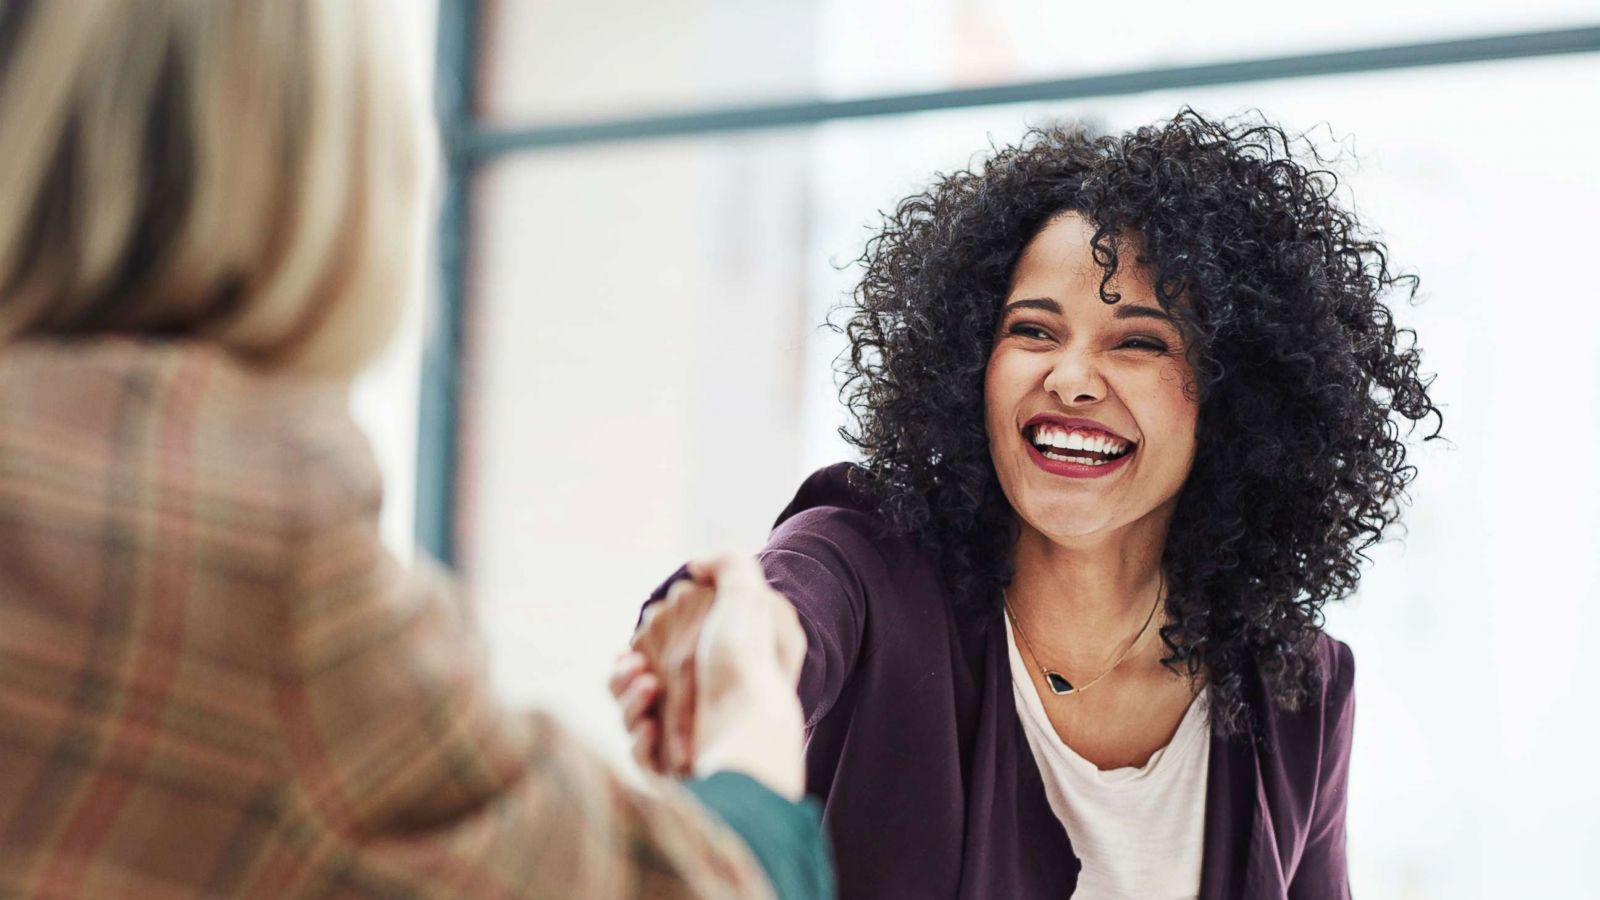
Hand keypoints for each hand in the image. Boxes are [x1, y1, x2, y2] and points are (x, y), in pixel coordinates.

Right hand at [614, 555, 806, 798]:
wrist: (752, 733)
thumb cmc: (748, 664)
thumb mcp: (749, 598)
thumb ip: (727, 566)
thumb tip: (697, 565)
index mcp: (710, 665)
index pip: (660, 650)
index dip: (644, 642)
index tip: (643, 636)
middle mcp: (698, 702)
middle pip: (635, 682)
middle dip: (626, 672)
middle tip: (638, 669)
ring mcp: (685, 737)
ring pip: (631, 715)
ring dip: (628, 699)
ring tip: (648, 688)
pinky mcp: (674, 770)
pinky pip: (640, 753)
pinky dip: (639, 738)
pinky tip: (651, 728)